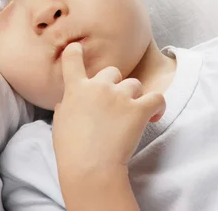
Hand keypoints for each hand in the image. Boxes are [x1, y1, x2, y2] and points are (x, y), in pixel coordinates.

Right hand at [52, 42, 165, 183]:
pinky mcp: (138, 110)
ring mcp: (119, 96)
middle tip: (114, 105)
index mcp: (76, 89)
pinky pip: (156, 98)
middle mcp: (98, 87)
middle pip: (112, 71)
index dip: (75, 52)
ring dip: (134, 97)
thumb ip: (67, 106)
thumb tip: (69, 102)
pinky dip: (157, 106)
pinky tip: (154, 116)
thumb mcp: (59, 124)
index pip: (72, 59)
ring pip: (134, 84)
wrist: (90, 168)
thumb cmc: (71, 152)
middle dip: (115, 84)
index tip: (78, 48)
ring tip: (132, 116)